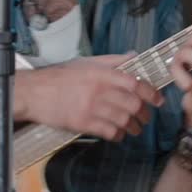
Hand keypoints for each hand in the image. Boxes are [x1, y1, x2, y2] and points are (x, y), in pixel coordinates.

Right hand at [21, 54, 163, 141]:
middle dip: (144, 114)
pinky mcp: (82, 123)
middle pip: (133, 104)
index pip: (135, 83)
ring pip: (124, 120)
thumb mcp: (86, 62)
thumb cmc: (59, 76)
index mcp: (101, 73)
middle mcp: (98, 90)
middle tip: (145, 117)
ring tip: (134, 128)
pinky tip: (118, 133)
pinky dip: (118, 135)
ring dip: (133, 126)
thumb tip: (134, 57)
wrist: (33, 92)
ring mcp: (91, 108)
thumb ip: (112, 60)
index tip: (158, 100)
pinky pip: (110, 132)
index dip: (152, 93)